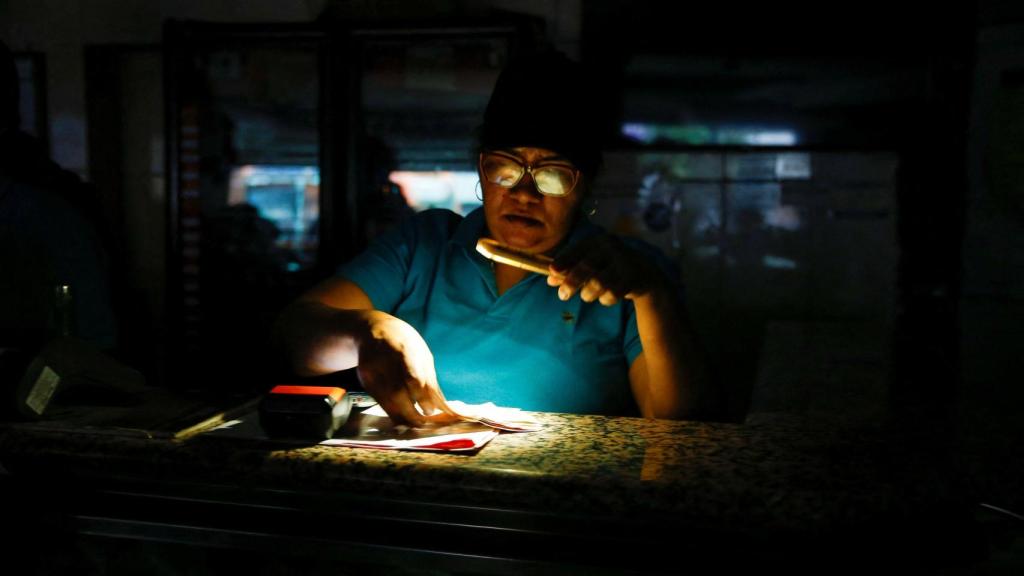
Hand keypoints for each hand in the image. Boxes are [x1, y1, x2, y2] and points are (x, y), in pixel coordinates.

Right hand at [355, 311, 458, 425]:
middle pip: (397, 392)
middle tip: (423, 422)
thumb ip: (428, 377)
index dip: (423, 399)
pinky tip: (401, 417)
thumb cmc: (406, 344)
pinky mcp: (365, 380)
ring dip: (402, 417)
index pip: (414, 379)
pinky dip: (391, 412)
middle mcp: (385, 360)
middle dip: (412, 412)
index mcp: (404, 350)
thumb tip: (439, 405)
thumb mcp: (421, 353)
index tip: (431, 411)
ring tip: (414, 424)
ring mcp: (372, 370)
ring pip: (386, 400)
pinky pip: (379, 400)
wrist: (374, 330)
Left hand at [547, 235, 665, 305]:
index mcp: (598, 241)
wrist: (644, 274)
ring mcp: (625, 262)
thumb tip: (550, 279)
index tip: (552, 272)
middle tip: (562, 296)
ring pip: (599, 283)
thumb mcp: (591, 265)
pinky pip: (613, 293)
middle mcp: (612, 247)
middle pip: (587, 267)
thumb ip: (571, 270)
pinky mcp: (634, 278)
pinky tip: (605, 298)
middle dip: (571, 283)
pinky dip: (605, 300)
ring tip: (586, 296)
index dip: (563, 261)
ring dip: (588, 294)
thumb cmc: (609, 268)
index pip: (577, 249)